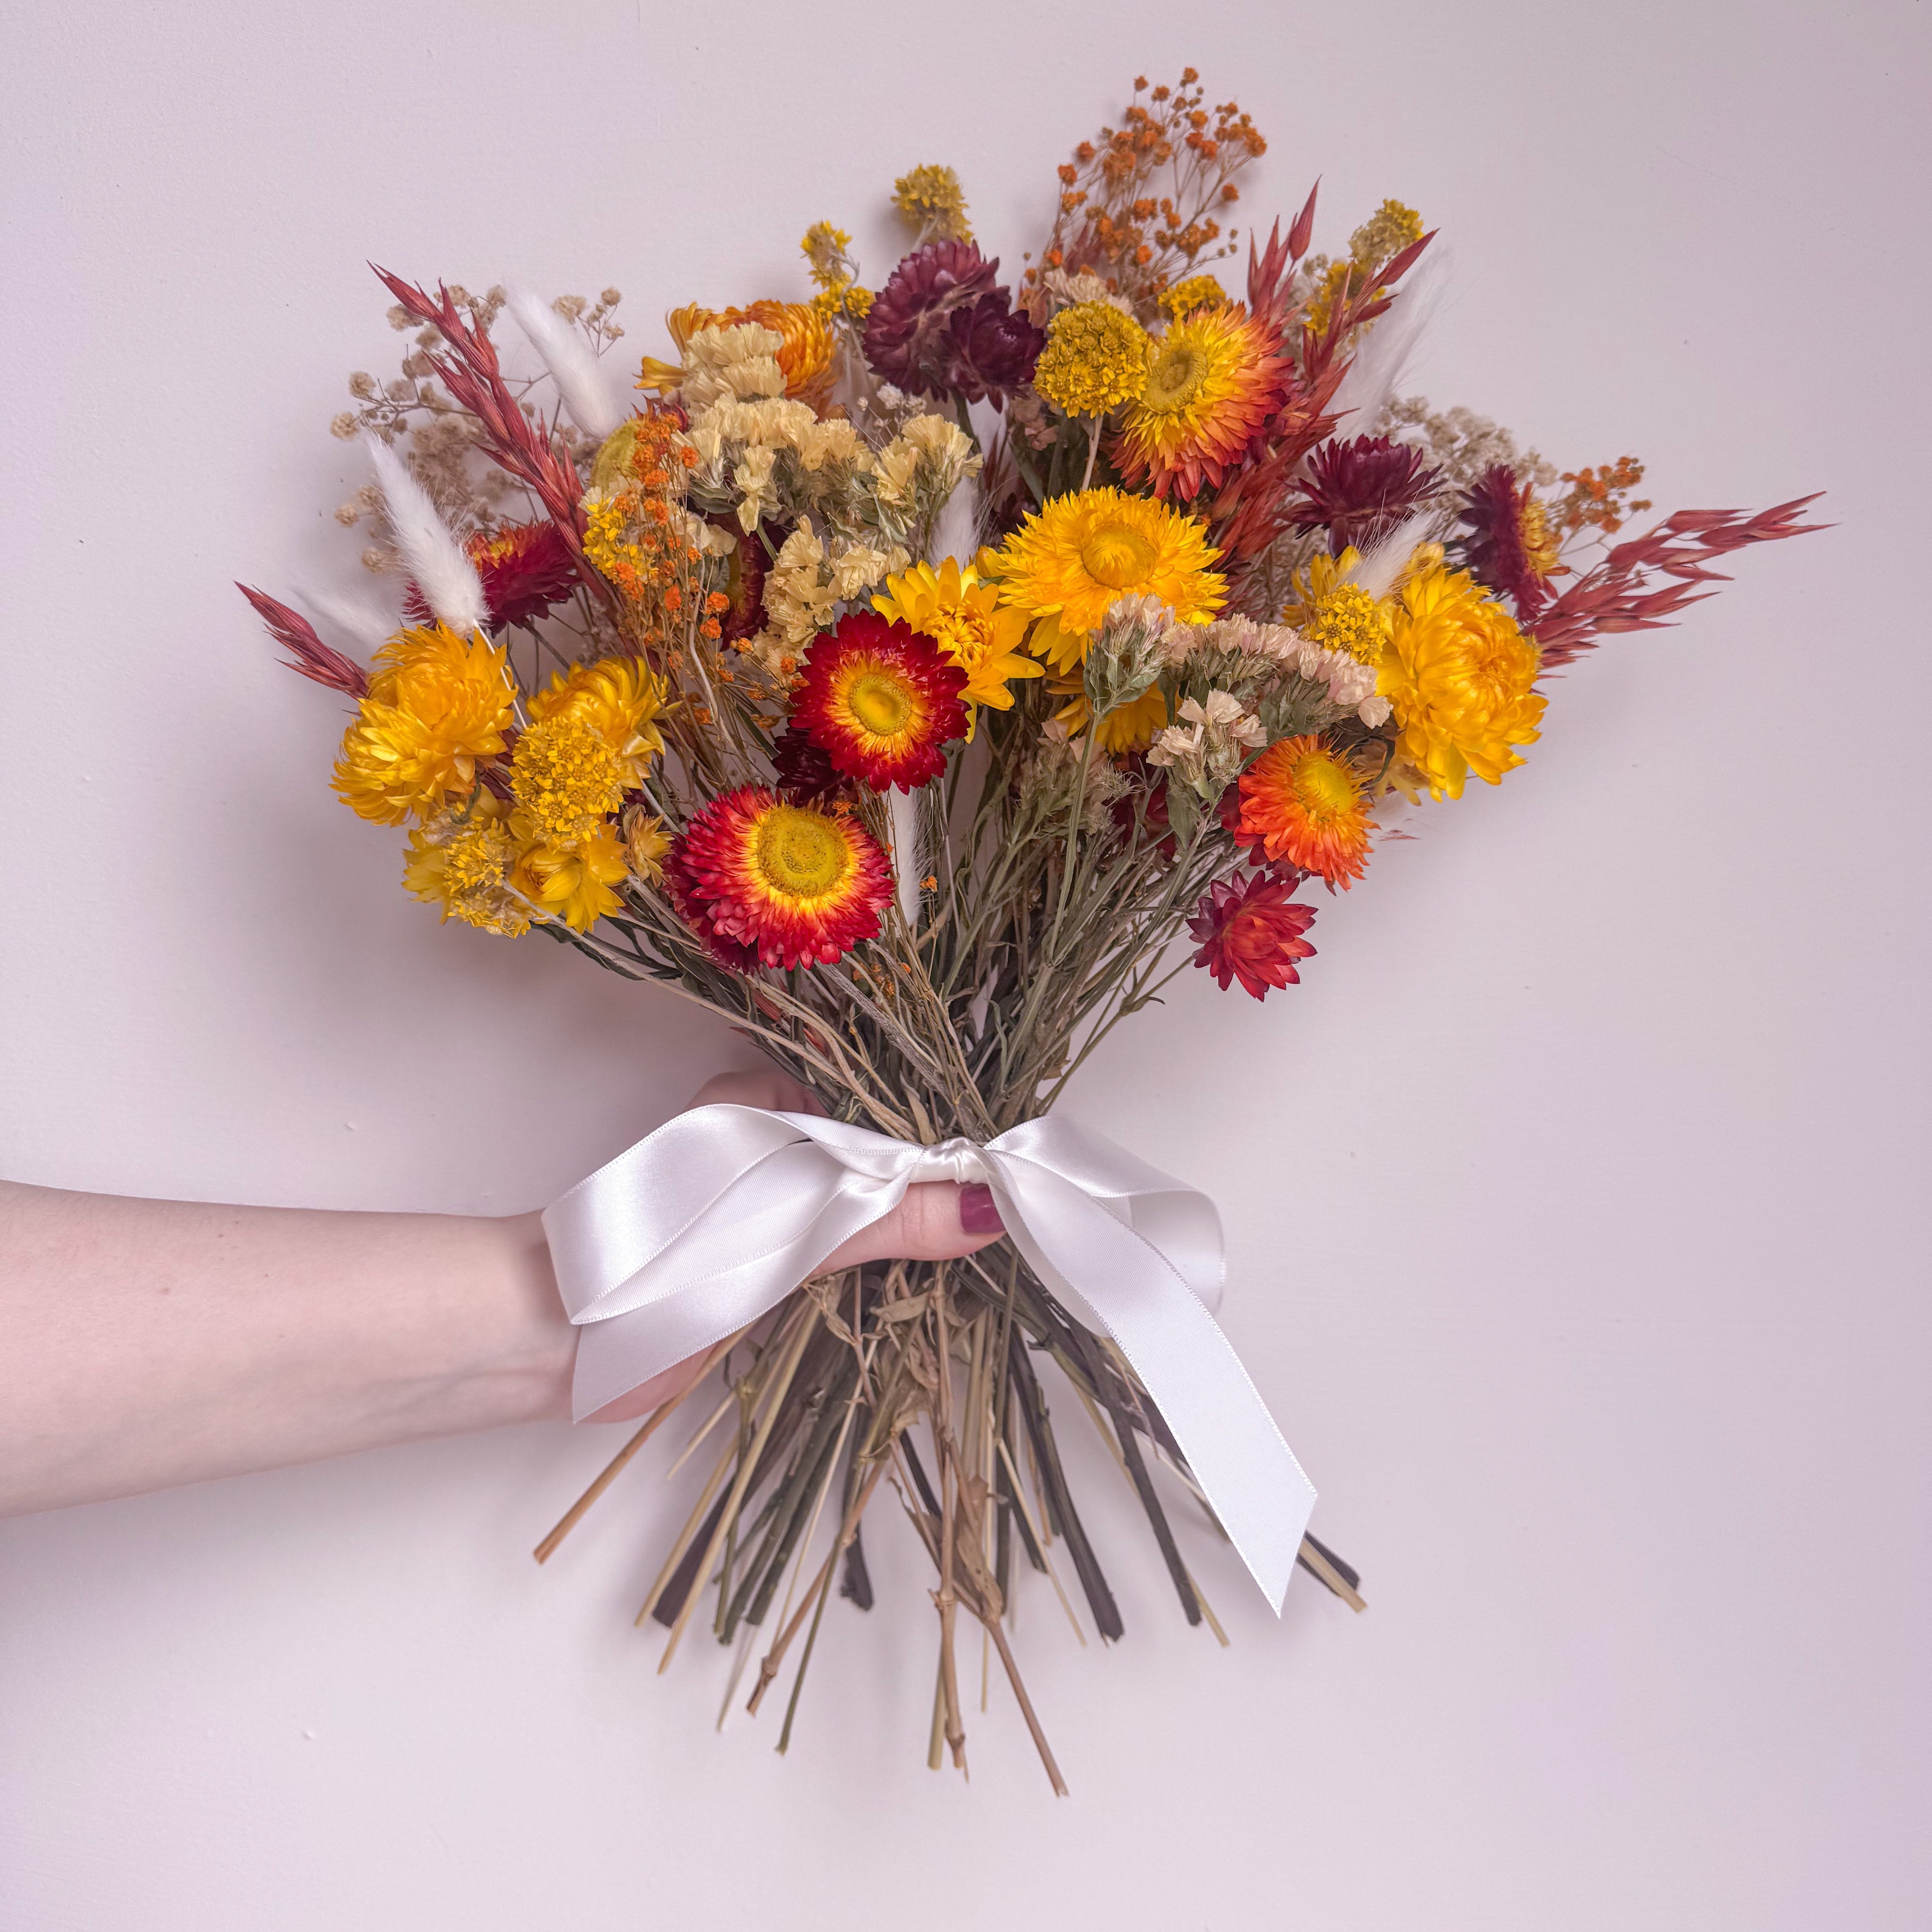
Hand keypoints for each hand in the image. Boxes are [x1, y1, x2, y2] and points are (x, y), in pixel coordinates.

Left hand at [583, 1069, 1003, 1421]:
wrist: (555, 1335)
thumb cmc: (662, 1253)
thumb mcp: (791, 1225)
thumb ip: (887, 1215)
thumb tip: (985, 1208)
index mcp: (762, 1102)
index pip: (877, 1109)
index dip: (938, 1143)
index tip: (1000, 1178)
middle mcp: (758, 1146)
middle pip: (866, 1163)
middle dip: (926, 1195)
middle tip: (1001, 1225)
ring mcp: (751, 1208)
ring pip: (847, 1212)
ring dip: (896, 1239)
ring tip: (975, 1258)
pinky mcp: (742, 1268)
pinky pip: (822, 1259)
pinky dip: (861, 1276)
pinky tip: (904, 1296)